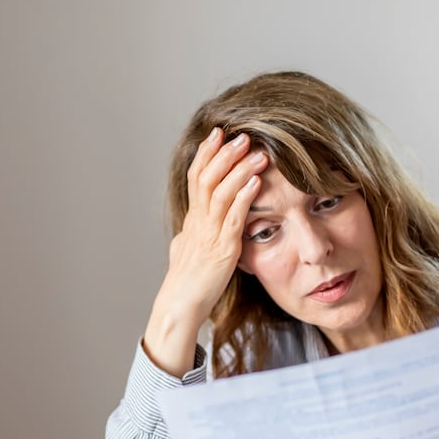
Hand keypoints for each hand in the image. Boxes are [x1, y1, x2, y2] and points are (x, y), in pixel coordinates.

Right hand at [143, 128, 268, 375]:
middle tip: (241, 135)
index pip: (197, 177)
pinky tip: (255, 183)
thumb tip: (189, 226)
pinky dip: (244, 198)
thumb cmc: (187, 282)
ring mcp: (210, 234)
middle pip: (207, 178)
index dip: (207, 153)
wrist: (181, 305)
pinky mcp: (223, 250)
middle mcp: (199, 222)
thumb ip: (192, 233)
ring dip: (239, 170)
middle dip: (224, 154)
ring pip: (220, 193)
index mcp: (193, 219)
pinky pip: (233, 218)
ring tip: (257, 153)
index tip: (219, 133)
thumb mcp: (187, 250)